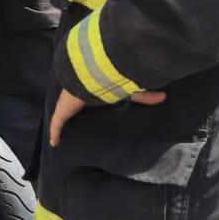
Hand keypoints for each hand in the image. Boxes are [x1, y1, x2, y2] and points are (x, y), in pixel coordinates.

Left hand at [48, 86, 166, 147]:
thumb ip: (144, 95)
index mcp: (92, 90)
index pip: (88, 97)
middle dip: (72, 113)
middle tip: (75, 124)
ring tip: (62, 134)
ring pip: (62, 115)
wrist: (90, 75)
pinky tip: (54, 144)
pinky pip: (56, 125)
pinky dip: (55, 133)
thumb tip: (164, 97)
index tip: (89, 108)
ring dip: (61, 123)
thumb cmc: (108, 80)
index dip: (87, 102)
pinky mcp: (61, 111)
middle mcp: (77, 96)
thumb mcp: (129, 90)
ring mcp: (67, 104)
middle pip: (73, 107)